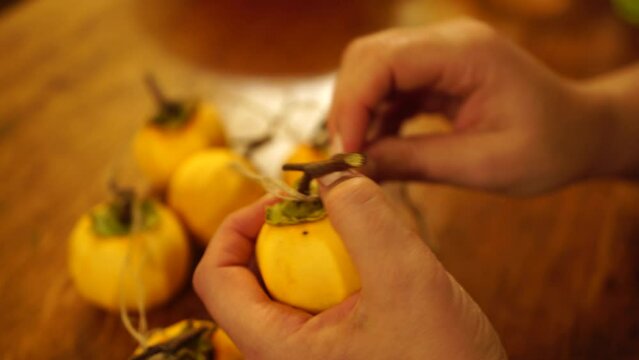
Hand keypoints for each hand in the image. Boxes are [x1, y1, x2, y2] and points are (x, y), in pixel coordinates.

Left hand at [194, 174, 505, 358]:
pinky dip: (342, 266)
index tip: (282, 200)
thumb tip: (333, 174)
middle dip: (288, 231)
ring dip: (321, 246)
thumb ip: (366, 221)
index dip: (236, 226)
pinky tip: (381, 265)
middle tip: (332, 207)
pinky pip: (322, 295)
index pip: (215, 277)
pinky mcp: (338, 347)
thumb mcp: (407, 283)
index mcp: (275, 348)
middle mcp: (282, 352)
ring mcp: (311, 351)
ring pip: (291, 282)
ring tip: (365, 235)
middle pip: (252, 274)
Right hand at [329, 18, 610, 194]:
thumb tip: (355, 169)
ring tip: (360, 158)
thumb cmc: (549, 147)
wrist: (579, 132)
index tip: (346, 151)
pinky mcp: (435, 73)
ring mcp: (439, 55)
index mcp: (465, 53)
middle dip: (347, 108)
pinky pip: (388, 89)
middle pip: (368, 58)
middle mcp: (446, 42)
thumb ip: (415, 162)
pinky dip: (375, 118)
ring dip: (358, 115)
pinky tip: (377, 148)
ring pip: (371, 72)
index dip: (353, 104)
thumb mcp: (484, 165)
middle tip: (346, 157)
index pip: (384, 61)